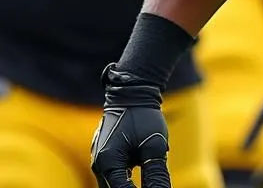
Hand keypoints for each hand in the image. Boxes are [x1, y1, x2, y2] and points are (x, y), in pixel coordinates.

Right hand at [91, 65, 170, 187]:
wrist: (133, 92)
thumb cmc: (144, 116)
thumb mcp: (154, 144)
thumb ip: (155, 172)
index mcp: (107, 163)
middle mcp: (98, 165)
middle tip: (153, 184)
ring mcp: (99, 160)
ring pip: (114, 184)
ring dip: (129, 185)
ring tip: (148, 176)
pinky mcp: (105, 155)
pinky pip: (115, 175)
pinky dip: (126, 179)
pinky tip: (142, 171)